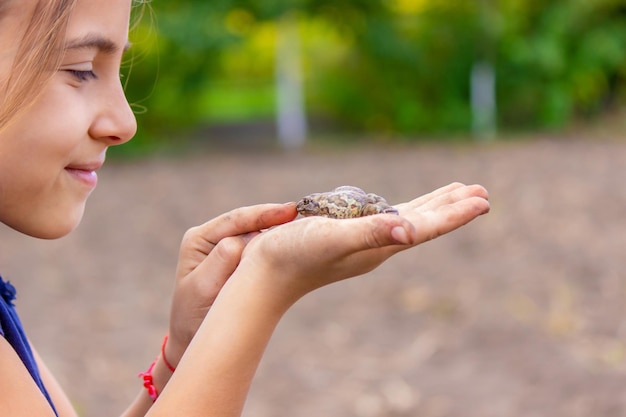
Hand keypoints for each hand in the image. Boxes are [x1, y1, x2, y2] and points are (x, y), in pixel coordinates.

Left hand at [166, 203, 296, 364]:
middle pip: (250, 222)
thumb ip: (222, 261)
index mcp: (199, 239)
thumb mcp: (204, 288)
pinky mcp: (241, 261)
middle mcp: (213, 238)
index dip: (264, 213)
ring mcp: (227, 249)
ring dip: (279, 231)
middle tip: (305, 215)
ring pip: (259, 234)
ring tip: (304, 226)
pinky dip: (277, 247)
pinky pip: (262, 249)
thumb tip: (244, 240)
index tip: (291, 210)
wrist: (193, 342)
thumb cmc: (194, 318)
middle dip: (276, 218)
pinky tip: (295, 244)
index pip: (236, 219)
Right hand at [237, 183, 488, 304]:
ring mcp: (363, 241)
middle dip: (452, 208)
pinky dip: (405, 208)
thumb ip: (370, 233)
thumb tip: (410, 230)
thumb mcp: (331, 239)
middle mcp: (377, 244)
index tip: (483, 200)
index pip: (426, 227)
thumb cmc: (294, 255)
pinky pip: (386, 217)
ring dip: (433, 206)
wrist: (266, 274)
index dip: (455, 213)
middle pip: (424, 222)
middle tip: (481, 193)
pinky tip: (403, 206)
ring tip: (455, 193)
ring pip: (408, 219)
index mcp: (380, 245)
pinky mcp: (347, 235)